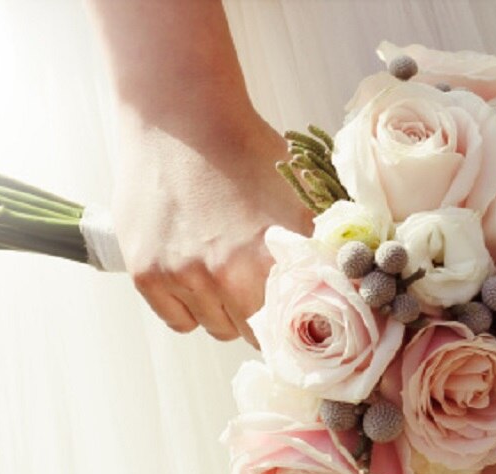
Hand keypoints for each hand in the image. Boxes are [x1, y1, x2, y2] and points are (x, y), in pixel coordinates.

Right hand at [112, 97, 312, 343]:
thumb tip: (348, 287)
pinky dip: (189, 307)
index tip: (294, 317)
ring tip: (223, 267)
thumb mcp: (300, 195)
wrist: (182, 118)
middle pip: (252, 334)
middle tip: (258, 281)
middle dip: (260, 314)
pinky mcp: (147, 274)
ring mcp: (181, 277)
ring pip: (215, 328)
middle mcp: (223, 277)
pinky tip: (195, 273)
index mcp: (267, 260)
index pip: (289, 328)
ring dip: (224, 310)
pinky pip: (178, 321)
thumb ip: (322, 247)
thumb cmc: (246, 152)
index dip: (294, 323)